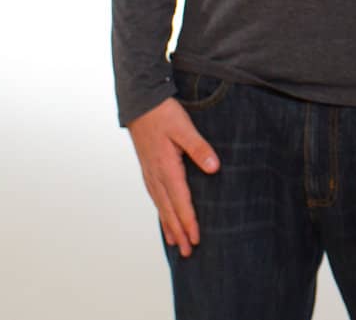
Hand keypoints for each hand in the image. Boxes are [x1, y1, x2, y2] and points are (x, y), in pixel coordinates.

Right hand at [127, 97, 220, 257]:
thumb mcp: (184, 127)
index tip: (195, 239)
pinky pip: (155, 197)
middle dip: (179, 232)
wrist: (141, 103)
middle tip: (187, 252)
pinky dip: (161, 212)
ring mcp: (150, 174)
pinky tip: (165, 217)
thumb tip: (214, 168)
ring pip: (161, 206)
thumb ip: (199, 148)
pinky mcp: (149, 170)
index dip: (188, 221)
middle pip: (169, 210)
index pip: (180, 201)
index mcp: (166, 168)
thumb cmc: (164, 114)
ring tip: (175, 243)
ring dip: (169, 226)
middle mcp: (156, 175)